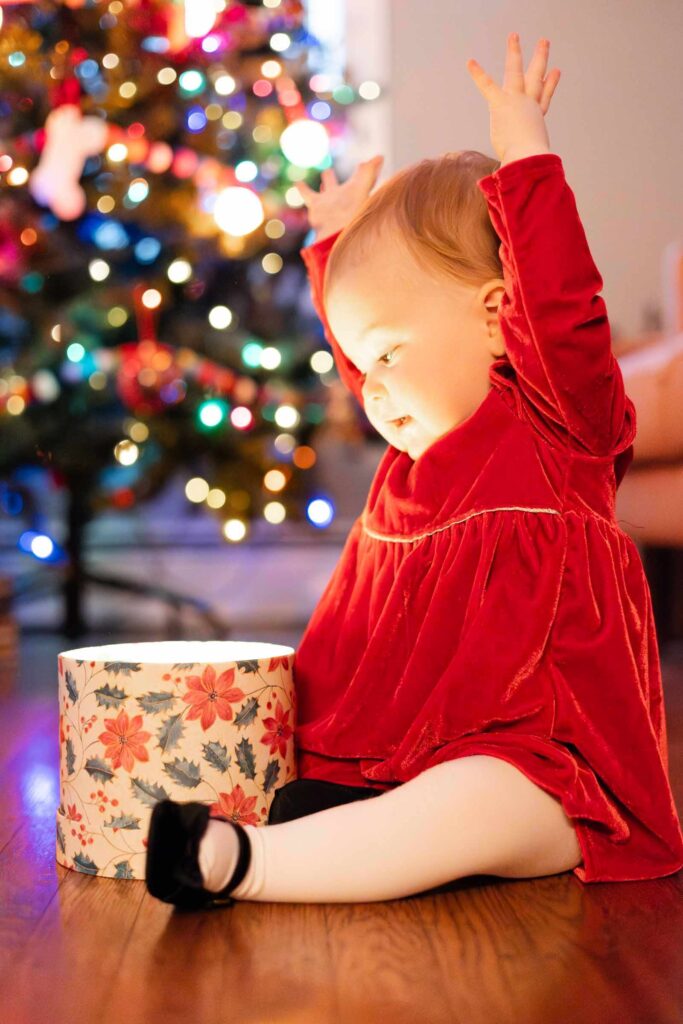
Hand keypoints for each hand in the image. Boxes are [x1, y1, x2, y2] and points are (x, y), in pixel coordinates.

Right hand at [296, 154, 383, 240]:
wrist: (336, 229)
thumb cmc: (352, 210)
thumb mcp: (362, 186)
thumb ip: (370, 172)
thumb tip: (381, 156)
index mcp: (353, 190)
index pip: (360, 177)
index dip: (363, 169)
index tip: (363, 164)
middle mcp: (339, 196)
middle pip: (336, 185)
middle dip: (331, 179)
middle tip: (327, 172)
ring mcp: (326, 201)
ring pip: (323, 189)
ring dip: (321, 183)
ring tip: (315, 179)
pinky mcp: (314, 206)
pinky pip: (306, 193)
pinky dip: (302, 188)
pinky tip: (297, 183)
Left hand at [466, 33, 560, 163]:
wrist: (528, 158)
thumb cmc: (529, 168)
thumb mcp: (527, 169)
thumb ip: (523, 174)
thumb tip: (515, 194)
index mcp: (536, 120)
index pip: (543, 100)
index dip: (549, 85)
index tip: (555, 72)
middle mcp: (529, 107)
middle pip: (537, 79)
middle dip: (540, 60)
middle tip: (544, 43)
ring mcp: (517, 102)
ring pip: (517, 71)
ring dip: (514, 52)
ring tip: (513, 36)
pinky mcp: (501, 103)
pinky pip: (488, 85)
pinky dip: (478, 74)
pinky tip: (469, 62)